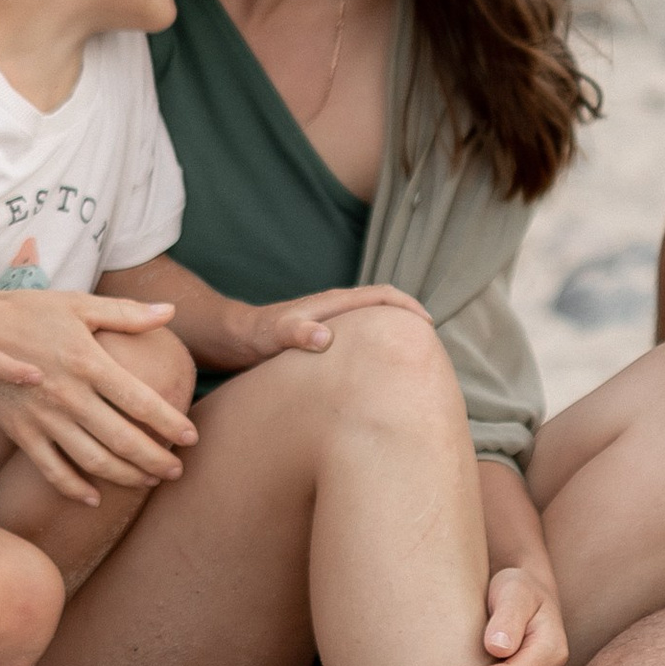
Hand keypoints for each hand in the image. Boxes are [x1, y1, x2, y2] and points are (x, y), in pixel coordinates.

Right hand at [0, 286, 193, 507]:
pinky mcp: (20, 433)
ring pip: (92, 460)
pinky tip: (94, 498)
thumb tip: (171, 311)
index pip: (140, 401)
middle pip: (122, 439)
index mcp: (88, 362)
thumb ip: (127, 313)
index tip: (192, 437)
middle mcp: (68, 395)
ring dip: (125, 477)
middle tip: (177, 471)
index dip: (170, 423)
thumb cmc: (30, 312)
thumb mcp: (79, 305)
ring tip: (148, 482)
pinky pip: (51, 470)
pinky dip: (73, 488)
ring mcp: (43, 418)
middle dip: (155, 459)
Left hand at [229, 284, 437, 366]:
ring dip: (394, 334)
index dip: (407, 306)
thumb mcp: (274, 336)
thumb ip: (297, 334)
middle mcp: (337, 309)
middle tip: (429, 347)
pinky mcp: (327, 337)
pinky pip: (362, 336)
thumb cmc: (255, 336)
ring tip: (411, 360)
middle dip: (409, 320)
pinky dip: (377, 345)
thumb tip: (326, 338)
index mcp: (334, 303)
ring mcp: (334, 322)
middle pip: (384, 306)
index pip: (381, 296)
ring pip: (374, 322)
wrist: (235, 337)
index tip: (427, 324)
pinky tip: (378, 370)